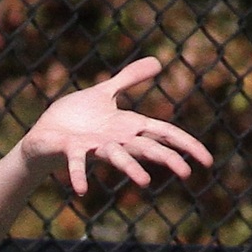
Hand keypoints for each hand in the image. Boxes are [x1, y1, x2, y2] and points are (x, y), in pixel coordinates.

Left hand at [20, 56, 212, 196]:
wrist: (44, 131)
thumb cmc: (75, 117)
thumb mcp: (105, 91)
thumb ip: (130, 79)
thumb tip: (159, 62)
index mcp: (126, 127)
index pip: (164, 134)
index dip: (185, 145)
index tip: (207, 161)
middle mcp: (114, 140)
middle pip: (147, 148)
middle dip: (167, 158)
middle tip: (187, 173)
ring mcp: (94, 147)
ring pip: (117, 157)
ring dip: (131, 169)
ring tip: (146, 182)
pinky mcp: (71, 149)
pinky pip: (77, 163)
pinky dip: (79, 175)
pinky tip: (82, 190)